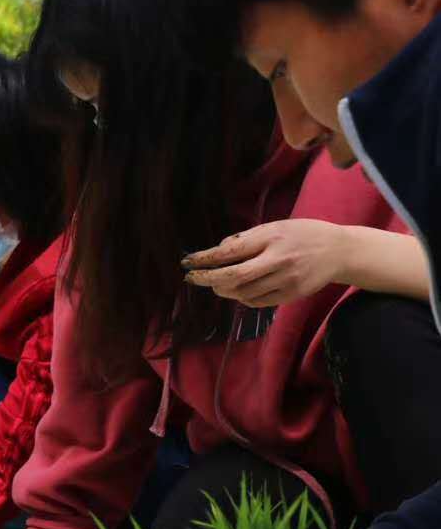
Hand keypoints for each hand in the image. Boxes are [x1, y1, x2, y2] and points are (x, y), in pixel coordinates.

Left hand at [182, 220, 346, 307]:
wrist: (340, 251)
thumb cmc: (303, 235)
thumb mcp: (276, 226)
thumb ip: (248, 238)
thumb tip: (218, 250)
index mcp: (272, 237)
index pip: (230, 251)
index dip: (205, 259)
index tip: (188, 262)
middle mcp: (279, 260)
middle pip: (234, 276)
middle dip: (207, 280)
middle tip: (193, 279)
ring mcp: (286, 279)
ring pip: (243, 292)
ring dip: (224, 290)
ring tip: (217, 284)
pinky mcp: (291, 295)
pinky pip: (257, 301)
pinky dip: (242, 297)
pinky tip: (239, 290)